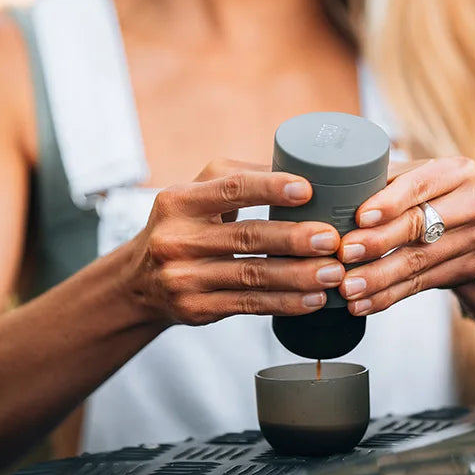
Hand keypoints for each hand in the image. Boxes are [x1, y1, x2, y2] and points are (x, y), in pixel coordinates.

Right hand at [124, 159, 344, 326]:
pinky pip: (248, 304)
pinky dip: (285, 302)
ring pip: (252, 275)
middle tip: (333, 238)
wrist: (139, 280)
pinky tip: (314, 299)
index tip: (308, 189)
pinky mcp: (194, 309)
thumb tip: (303, 166)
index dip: (271, 187)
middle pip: (247, 236)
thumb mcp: (198, 194)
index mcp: (182, 199)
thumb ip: (242, 178)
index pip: (231, 187)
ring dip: (299, 275)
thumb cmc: (185, 225)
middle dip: (295, 238)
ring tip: (334, 272)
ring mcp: (183, 276)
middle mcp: (177, 237)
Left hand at [337, 157, 474, 315]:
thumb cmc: (421, 194)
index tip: (360, 217)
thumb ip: (380, 180)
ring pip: (418, 260)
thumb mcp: (408, 177)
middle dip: (378, 242)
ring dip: (378, 277)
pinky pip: (419, 285)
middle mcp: (472, 203)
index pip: (419, 185)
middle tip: (344, 253)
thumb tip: (332, 191)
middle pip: (419, 225)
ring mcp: (473, 239)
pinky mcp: (465, 270)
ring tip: (347, 286)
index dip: (389, 202)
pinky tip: (362, 303)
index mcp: (456, 171)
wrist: (464, 225)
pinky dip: (386, 296)